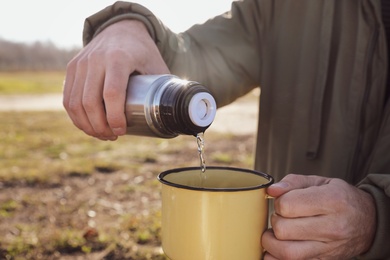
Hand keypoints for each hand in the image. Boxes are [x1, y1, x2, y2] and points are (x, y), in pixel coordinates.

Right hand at [63, 20, 169, 139]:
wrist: (121, 28)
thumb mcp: (156, 65)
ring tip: (102, 134)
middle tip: (112, 136)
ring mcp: (81, 63)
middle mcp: (96, 59)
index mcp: (119, 58)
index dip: (115, 118)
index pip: (112, 93)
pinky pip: (68, 98)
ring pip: (75, 103)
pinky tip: (88, 125)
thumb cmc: (143, 51)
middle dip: (100, 126)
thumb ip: (165, 87)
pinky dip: (76, 116)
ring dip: (87, 125)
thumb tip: (175, 115)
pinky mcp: (72, 67)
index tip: (121, 132)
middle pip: (90, 102)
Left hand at [262, 174, 375, 259]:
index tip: (284, 202)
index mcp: (332, 201)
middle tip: (282, 217)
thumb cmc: (339, 198)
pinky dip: (277, 257)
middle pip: (283, 229)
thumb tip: (272, 191)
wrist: (368, 222)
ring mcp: (329, 248)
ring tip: (277, 233)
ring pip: (286, 252)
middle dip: (275, 221)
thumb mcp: (320, 182)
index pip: (287, 206)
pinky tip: (278, 247)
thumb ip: (293, 182)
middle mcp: (332, 227)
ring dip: (272, 242)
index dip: (279, 202)